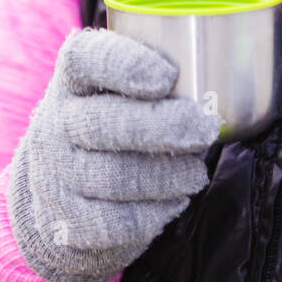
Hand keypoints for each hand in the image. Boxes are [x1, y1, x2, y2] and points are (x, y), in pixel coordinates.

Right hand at [7, 28, 221, 281]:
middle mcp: (57, 121)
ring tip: (196, 174)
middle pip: (103, 123)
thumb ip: (163, 77)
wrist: (58, 190)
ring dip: (166, 176)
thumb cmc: (114, 121)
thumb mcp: (124, 88)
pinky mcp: (65, 222)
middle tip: (205, 129)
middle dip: (162, 128)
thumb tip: (225, 78)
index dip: (125, 64)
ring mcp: (56, 173)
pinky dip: (153, 214)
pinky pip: (114, 223)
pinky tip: (173, 201)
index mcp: (75, 76)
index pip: (87, 58)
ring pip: (113, 177)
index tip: (167, 78)